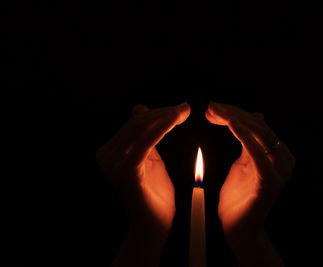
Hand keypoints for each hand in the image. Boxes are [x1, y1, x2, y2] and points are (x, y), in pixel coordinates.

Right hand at [96, 103, 189, 266]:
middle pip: (137, 122)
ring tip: (184, 111)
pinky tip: (175, 120)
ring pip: (141, 128)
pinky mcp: (126, 170)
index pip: (134, 122)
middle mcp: (107, 155)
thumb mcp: (149, 159)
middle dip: (163, 112)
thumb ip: (145, 137)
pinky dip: (162, 128)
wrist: (153, 225)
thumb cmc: (154, 194)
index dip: (157, 112)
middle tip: (185, 107)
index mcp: (111, 151)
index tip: (180, 108)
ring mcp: (113, 162)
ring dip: (164, 117)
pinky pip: (146, 142)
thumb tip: (140, 109)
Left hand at [205, 101, 294, 265]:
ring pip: (260, 134)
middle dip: (233, 113)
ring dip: (236, 120)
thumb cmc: (239, 198)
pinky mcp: (271, 182)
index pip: (257, 124)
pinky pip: (258, 154)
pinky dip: (246, 137)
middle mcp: (283, 159)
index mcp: (277, 153)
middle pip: (259, 126)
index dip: (235, 113)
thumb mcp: (244, 163)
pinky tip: (232, 124)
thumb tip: (258, 115)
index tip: (212, 108)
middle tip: (211, 107)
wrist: (240, 229)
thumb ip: (249, 142)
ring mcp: (280, 170)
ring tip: (216, 111)